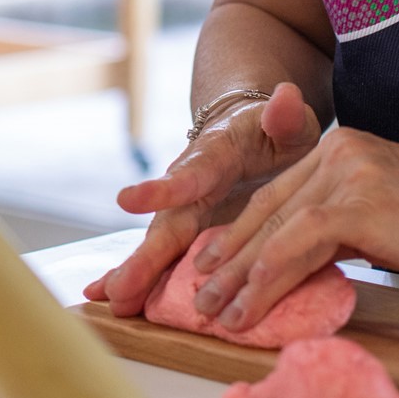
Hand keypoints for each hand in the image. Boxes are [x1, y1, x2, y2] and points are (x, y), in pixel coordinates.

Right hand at [84, 83, 319, 314]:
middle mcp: (189, 186)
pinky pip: (165, 259)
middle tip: (117, 286)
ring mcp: (187, 212)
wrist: (248, 132)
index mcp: (215, 156)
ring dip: (135, 275)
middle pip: (166, 224)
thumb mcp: (287, 122)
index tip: (126, 200)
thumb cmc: (272, 131)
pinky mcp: (190, 232)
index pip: (189, 173)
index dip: (161, 189)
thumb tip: (287, 96)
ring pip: (159, 247)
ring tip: (110, 301)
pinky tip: (111, 299)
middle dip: (143, 257)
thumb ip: (286, 116)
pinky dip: (139, 279)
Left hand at [182, 126, 398, 331]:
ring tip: (214, 311)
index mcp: (339, 150)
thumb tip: (302, 262)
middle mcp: (335, 153)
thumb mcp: (383, 216)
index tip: (214, 264)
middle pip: (265, 212)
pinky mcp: (356, 203)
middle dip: (228, 258)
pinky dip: (268, 277)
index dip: (241, 234)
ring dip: (239, 277)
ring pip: (274, 230)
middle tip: (198, 294)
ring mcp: (344, 174)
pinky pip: (296, 244)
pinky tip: (250, 305)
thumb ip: (341, 226)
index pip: (276, 197)